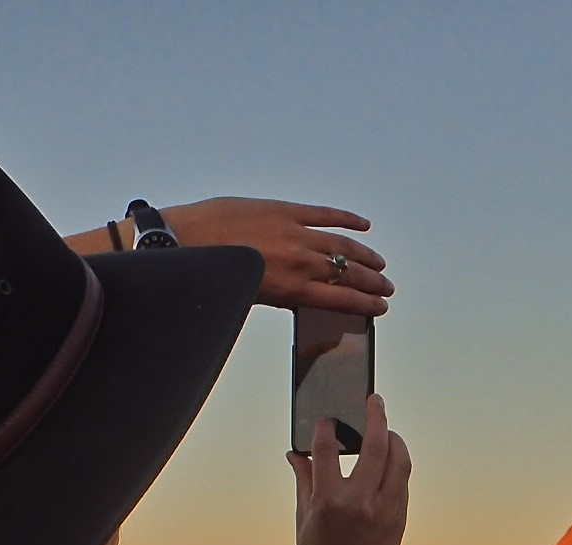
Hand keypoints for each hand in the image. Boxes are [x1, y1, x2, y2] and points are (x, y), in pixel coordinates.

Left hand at [163, 197, 393, 315]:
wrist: (183, 242)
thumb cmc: (209, 274)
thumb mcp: (248, 293)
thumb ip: (278, 292)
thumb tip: (298, 291)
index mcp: (290, 288)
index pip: (339, 298)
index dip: (364, 304)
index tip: (380, 308)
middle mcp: (299, 262)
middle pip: (346, 273)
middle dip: (371, 283)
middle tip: (387, 289)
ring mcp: (294, 232)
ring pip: (342, 245)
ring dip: (365, 256)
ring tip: (380, 264)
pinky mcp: (284, 209)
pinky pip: (324, 213)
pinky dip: (347, 218)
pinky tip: (363, 225)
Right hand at [286, 394, 408, 544]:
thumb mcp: (304, 519)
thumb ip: (305, 480)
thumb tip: (295, 452)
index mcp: (328, 502)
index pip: (326, 451)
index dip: (324, 429)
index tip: (326, 418)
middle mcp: (359, 503)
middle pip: (376, 445)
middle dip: (376, 416)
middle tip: (374, 400)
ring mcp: (384, 511)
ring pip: (399, 461)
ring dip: (394, 439)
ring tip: (387, 429)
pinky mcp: (400, 519)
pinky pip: (402, 482)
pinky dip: (396, 465)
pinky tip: (389, 459)